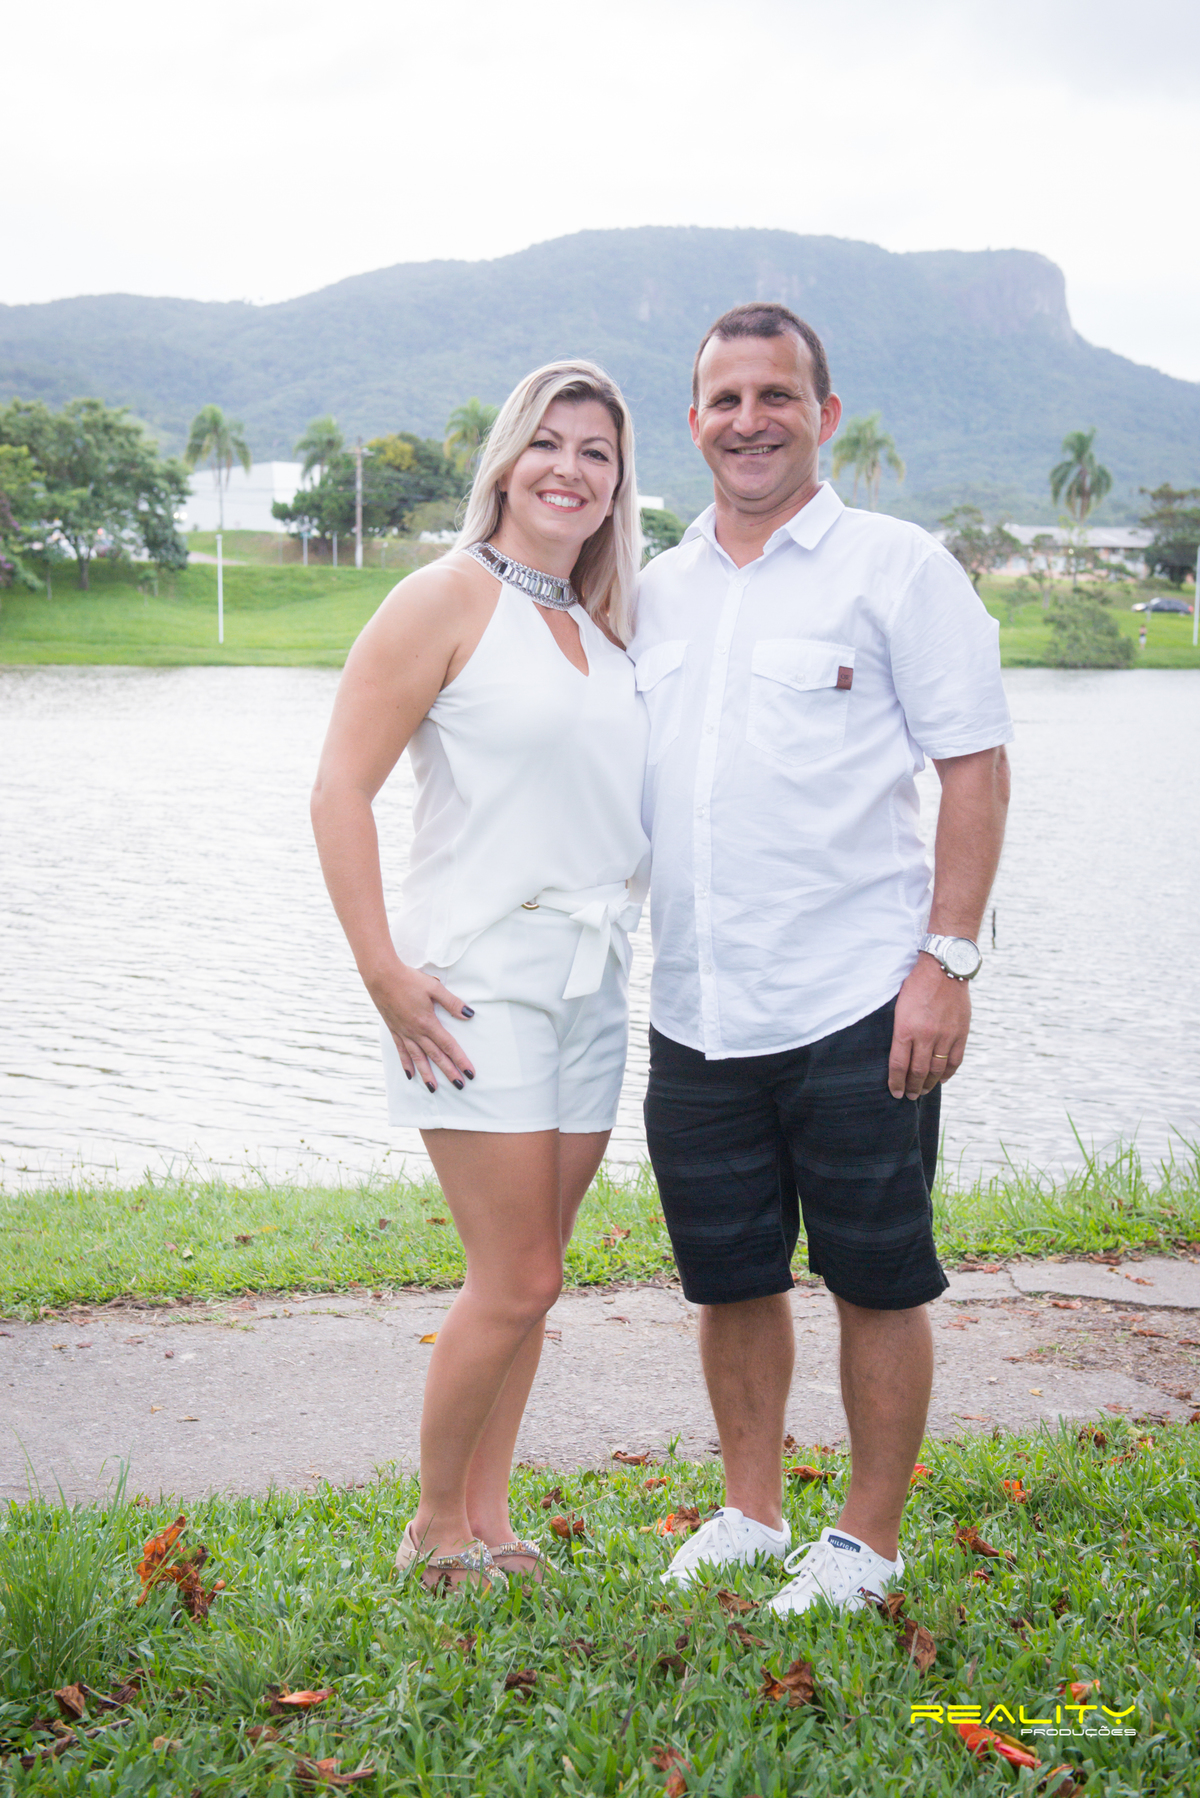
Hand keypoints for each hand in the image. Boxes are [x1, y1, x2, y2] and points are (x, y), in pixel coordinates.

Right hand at [369, 963, 475, 1092]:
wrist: (382, 977)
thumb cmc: (409, 979)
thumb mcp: (434, 987)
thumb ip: (452, 1003)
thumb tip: (469, 1014)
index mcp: (428, 1022)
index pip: (448, 1046)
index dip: (460, 1060)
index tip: (470, 1073)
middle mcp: (415, 1032)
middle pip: (436, 1056)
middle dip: (449, 1071)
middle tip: (460, 1086)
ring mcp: (404, 1033)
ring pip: (418, 1058)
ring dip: (427, 1074)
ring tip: (433, 1088)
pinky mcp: (394, 1030)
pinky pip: (401, 1051)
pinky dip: (406, 1064)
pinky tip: (410, 1075)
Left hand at [887, 954, 970, 1100]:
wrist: (944, 968)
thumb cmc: (916, 984)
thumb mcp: (899, 1006)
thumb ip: (900, 1030)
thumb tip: (898, 1054)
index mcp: (905, 1029)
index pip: (898, 1065)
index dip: (896, 1083)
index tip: (895, 1093)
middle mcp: (925, 1035)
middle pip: (918, 1072)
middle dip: (912, 1088)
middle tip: (909, 1096)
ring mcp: (945, 1035)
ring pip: (937, 1069)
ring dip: (929, 1084)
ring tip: (923, 1091)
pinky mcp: (961, 1033)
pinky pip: (955, 1060)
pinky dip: (948, 1073)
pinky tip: (942, 1079)